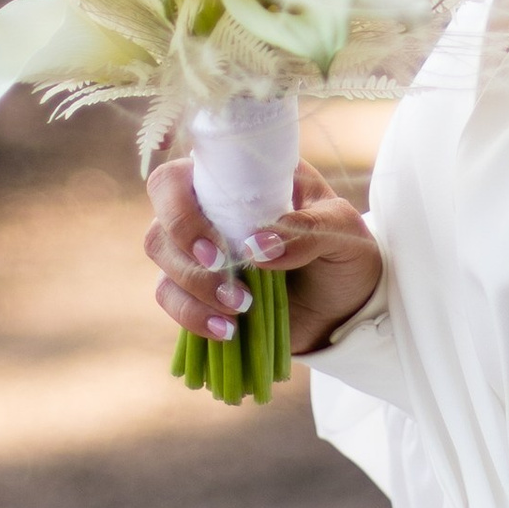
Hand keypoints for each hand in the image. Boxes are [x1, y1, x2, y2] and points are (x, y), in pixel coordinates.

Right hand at [144, 154, 381, 356]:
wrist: (347, 305)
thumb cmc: (344, 251)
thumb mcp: (342, 230)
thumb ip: (308, 230)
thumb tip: (257, 245)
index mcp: (239, 181)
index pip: (180, 176)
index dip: (175, 202)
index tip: (216, 243)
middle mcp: (209, 212)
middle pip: (161, 223)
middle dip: (187, 254)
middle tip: (226, 271)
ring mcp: (199, 254)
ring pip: (163, 264)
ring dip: (193, 289)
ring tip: (241, 308)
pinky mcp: (199, 293)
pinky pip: (171, 300)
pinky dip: (192, 316)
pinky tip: (227, 331)